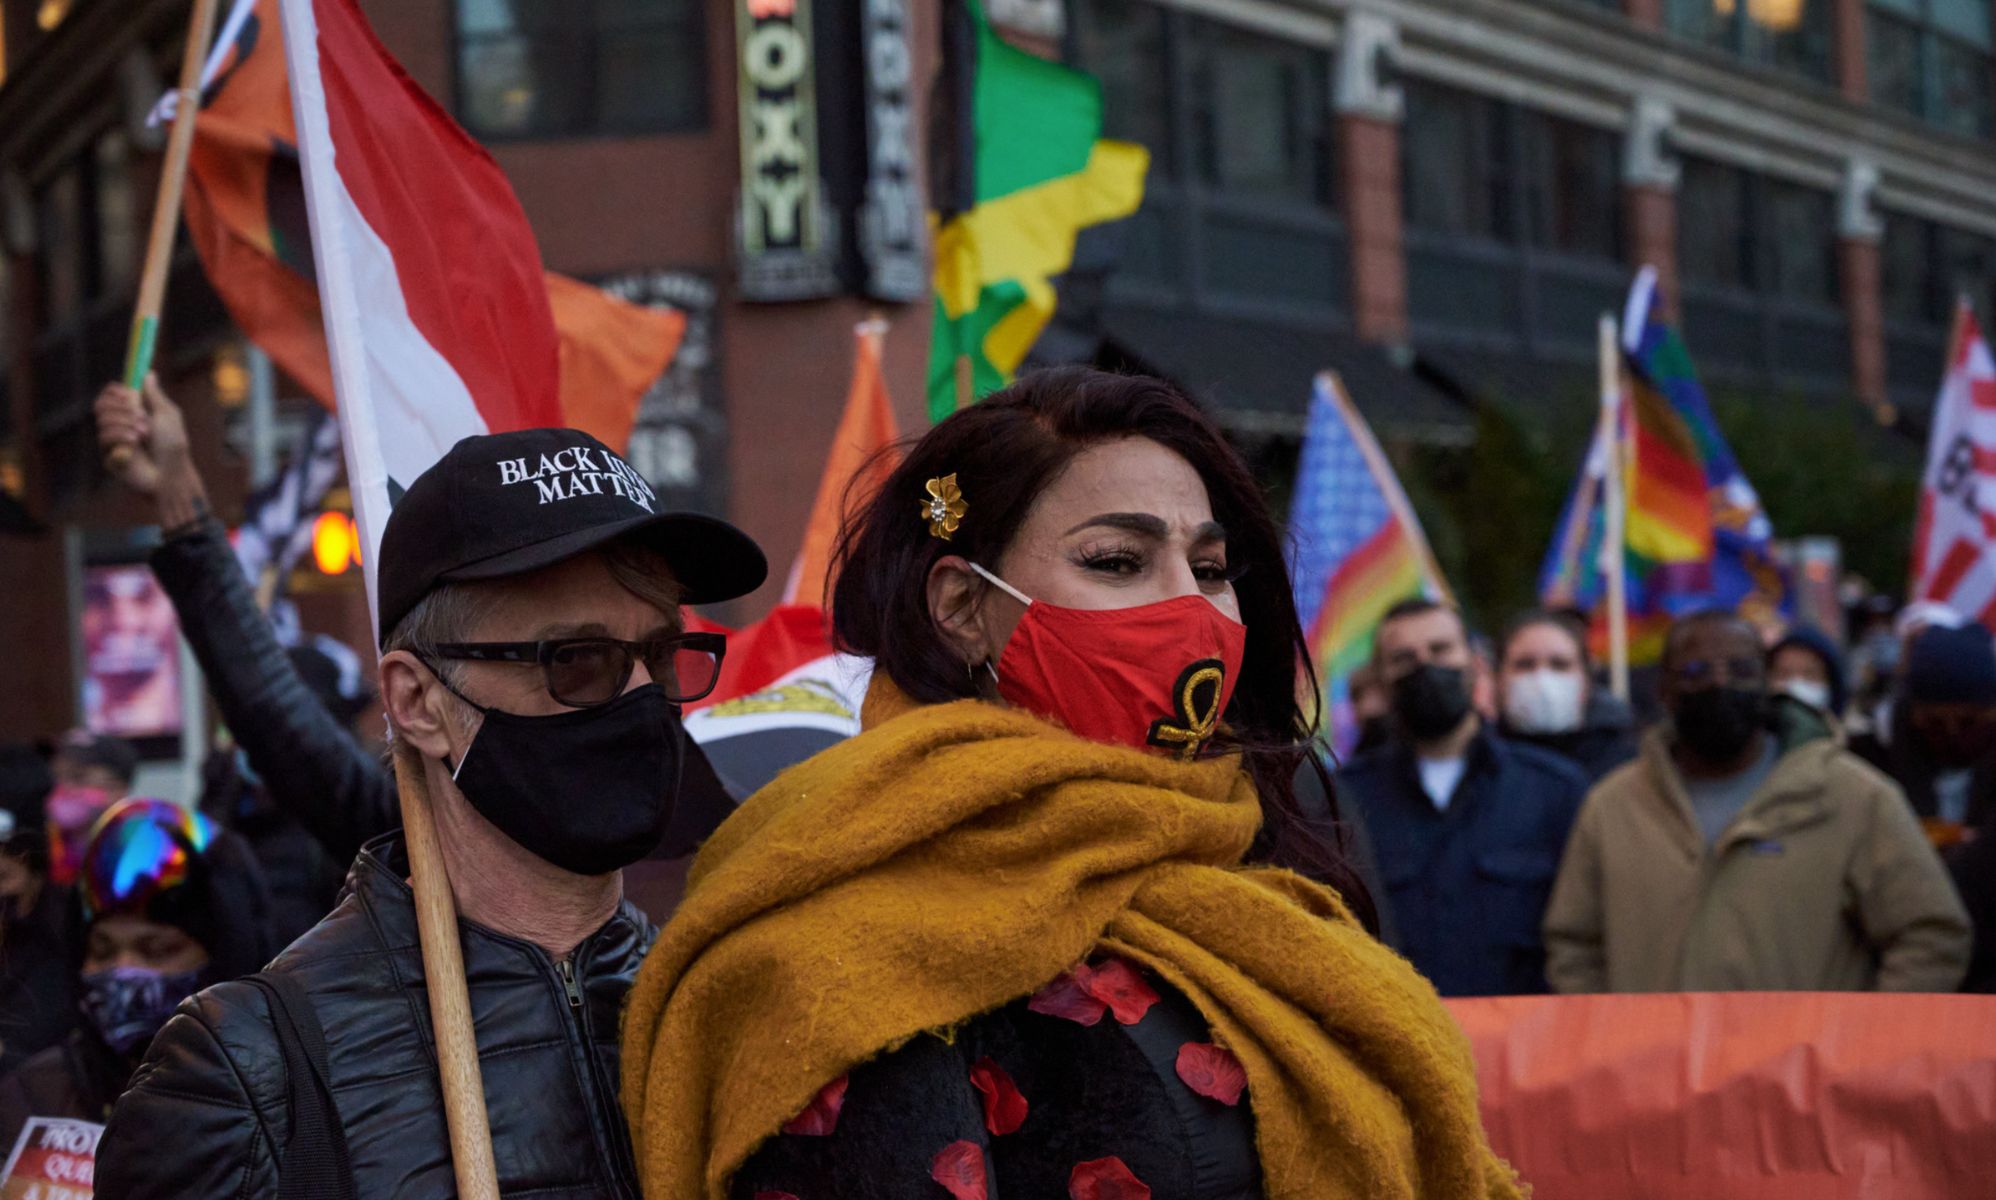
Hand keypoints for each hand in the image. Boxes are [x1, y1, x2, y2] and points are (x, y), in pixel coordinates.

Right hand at [94, 374, 192, 496]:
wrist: (171, 473)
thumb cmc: (173, 446)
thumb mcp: (167, 415)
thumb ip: (155, 395)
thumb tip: (148, 373)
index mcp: (133, 412)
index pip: (111, 394)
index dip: (115, 391)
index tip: (128, 394)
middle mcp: (120, 423)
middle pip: (101, 403)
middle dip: (122, 408)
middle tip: (142, 417)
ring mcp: (112, 439)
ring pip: (102, 419)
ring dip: (126, 423)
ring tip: (144, 435)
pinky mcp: (108, 454)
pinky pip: (104, 436)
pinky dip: (121, 436)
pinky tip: (135, 444)